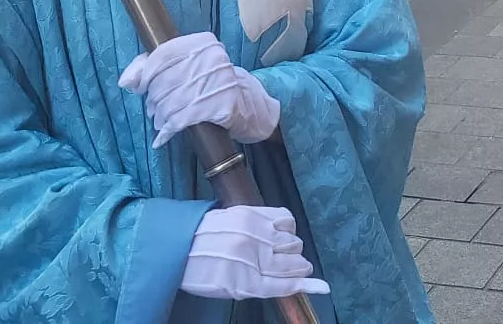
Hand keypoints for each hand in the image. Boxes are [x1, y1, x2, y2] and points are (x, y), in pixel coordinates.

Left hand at [118, 32, 280, 145]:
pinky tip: (164, 135)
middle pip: (165, 81)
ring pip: (171, 102)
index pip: (163, 54)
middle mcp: (212, 59)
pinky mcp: (222, 106)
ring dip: (160, 116)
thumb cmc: (209, 84)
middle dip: (154, 100)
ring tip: (161, 120)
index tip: (141, 88)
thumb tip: (126, 82)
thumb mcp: (186, 66)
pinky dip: (168, 130)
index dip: (146, 74)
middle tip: (154, 109)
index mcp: (203, 43)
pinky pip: (183, 119)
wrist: (247, 103)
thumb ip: (152, 66)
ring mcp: (219, 82)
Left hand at [180, 206, 329, 300]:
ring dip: (291, 248)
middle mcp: (253, 257)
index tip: (323, 287)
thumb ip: (264, 287)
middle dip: (298, 267)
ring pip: (293, 241)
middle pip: (294, 264)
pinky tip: (278, 232)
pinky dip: (288, 227)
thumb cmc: (204, 273)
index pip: (285, 286)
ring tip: (278, 248)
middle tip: (289, 266)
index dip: (306, 285)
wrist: (179, 243)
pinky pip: (285, 218)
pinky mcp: (251, 213)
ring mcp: (253, 233)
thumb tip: (296, 284)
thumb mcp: (232, 289)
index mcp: (246, 283)